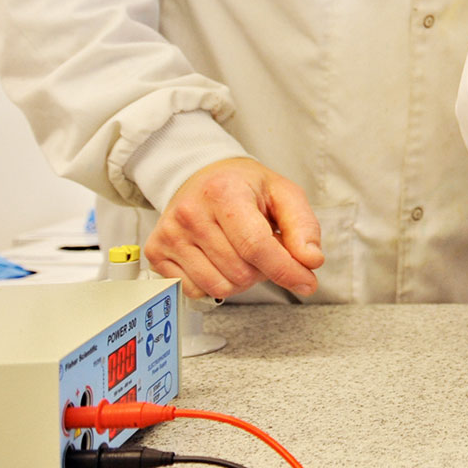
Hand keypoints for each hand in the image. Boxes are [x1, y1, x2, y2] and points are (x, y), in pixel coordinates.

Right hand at [144, 158, 323, 300]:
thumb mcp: (283, 194)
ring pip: (220, 286)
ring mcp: (169, 234)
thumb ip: (303, 226)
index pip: (256, 246)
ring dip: (241, 279)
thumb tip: (310, 261)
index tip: (307, 283)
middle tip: (263, 246)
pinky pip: (196, 291)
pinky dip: (216, 283)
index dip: (286, 270)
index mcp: (223, 193)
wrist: (202, 176)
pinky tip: (219, 259)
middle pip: (241, 271)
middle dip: (263, 269)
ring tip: (241, 251)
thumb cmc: (245, 187)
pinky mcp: (156, 252)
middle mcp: (190, 213)